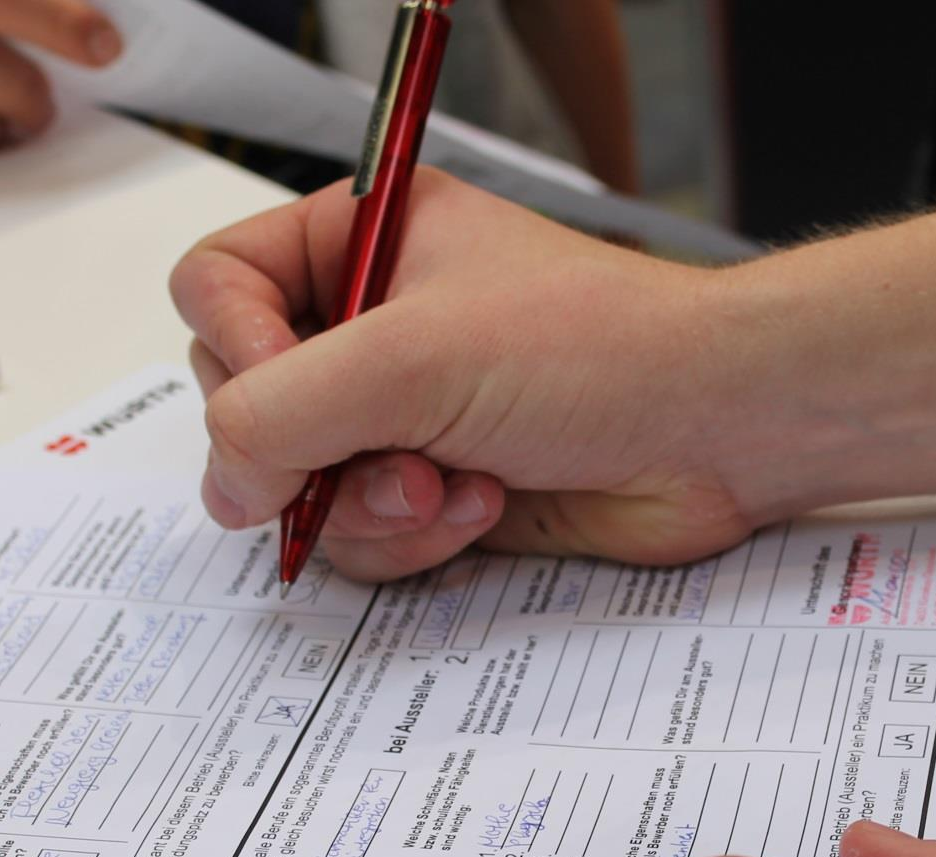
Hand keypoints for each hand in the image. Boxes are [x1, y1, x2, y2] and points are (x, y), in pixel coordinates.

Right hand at [170, 173, 805, 580]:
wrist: (718, 430)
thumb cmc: (596, 350)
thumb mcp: (412, 358)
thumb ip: (279, 413)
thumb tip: (224, 484)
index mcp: (363, 239)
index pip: (217, 287)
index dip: (234, 352)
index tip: (289, 396)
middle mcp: (374, 323)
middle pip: (250, 404)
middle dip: (315, 451)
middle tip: (386, 451)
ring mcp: (404, 412)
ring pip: (304, 488)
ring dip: (374, 505)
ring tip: (455, 485)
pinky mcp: (438, 486)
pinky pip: (365, 536)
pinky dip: (414, 537)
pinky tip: (486, 507)